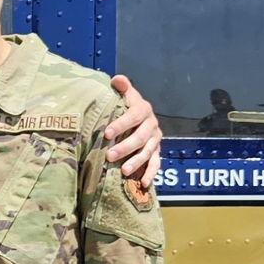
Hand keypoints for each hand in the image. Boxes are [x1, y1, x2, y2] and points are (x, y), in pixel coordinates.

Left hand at [105, 73, 161, 188]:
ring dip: (136, 162)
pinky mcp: (157, 152)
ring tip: (123, 171)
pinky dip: (151, 174)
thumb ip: (122, 87)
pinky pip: (156, 163)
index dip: (121, 124)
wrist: (140, 117)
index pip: (133, 116)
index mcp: (143, 109)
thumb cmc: (126, 106)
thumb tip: (117, 79)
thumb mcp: (125, 95)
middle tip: (109, 156)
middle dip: (125, 147)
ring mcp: (156, 139)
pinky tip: (143, 184)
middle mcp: (152, 124)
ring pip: (148, 152)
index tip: (106, 134)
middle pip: (141, 137)